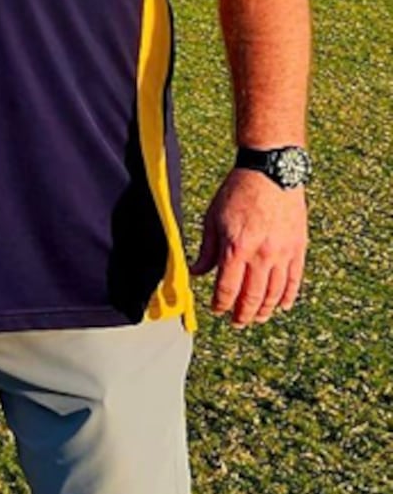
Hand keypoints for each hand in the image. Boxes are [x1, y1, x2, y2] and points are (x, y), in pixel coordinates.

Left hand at [190, 168, 307, 325]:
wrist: (271, 171)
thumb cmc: (237, 192)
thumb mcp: (212, 220)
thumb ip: (206, 250)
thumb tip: (195, 273)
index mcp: (236, 249)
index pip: (227, 289)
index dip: (220, 304)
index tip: (216, 309)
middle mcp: (261, 255)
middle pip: (252, 297)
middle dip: (242, 314)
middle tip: (236, 322)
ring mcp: (283, 252)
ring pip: (275, 292)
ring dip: (265, 310)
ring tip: (257, 318)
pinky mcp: (299, 247)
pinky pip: (295, 279)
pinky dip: (288, 295)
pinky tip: (282, 306)